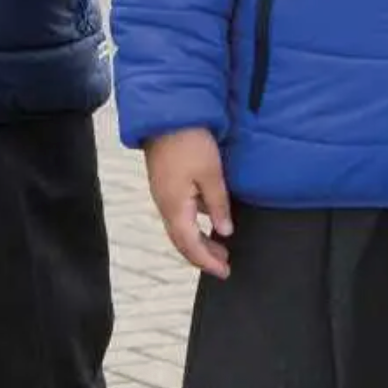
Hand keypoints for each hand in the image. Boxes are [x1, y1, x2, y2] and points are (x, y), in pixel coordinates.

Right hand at [144, 129, 233, 279]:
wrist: (166, 114)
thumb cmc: (190, 141)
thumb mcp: (211, 173)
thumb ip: (218, 204)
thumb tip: (225, 231)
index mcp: (175, 207)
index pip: (190, 246)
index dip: (207, 262)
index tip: (224, 272)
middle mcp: (165, 205)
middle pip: (182, 240)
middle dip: (203, 255)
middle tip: (225, 262)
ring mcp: (163, 194)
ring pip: (180, 227)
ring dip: (198, 239)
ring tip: (220, 243)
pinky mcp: (165, 182)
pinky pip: (178, 212)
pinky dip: (193, 222)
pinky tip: (208, 215)